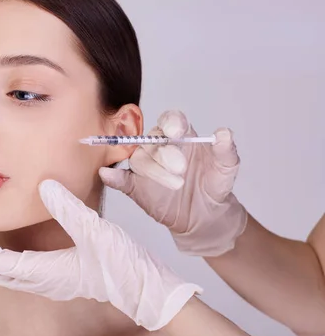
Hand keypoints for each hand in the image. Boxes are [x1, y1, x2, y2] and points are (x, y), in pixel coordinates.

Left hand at [0, 179, 201, 330]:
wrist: (148, 290)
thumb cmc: (126, 266)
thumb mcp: (95, 231)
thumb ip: (67, 208)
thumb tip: (44, 186)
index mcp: (47, 271)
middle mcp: (46, 281)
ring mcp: (55, 282)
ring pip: (10, 275)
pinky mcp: (65, 279)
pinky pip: (24, 273)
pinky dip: (9, 260)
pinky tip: (14, 246)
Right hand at [99, 110, 247, 256]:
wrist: (206, 215)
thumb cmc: (214, 185)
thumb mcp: (227, 168)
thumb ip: (226, 151)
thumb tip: (224, 133)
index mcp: (180, 135)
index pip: (169, 120)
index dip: (170, 123)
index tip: (176, 133)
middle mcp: (159, 146)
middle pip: (152, 140)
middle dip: (166, 153)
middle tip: (181, 169)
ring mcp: (145, 166)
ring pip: (139, 158)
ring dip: (154, 171)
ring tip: (176, 185)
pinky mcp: (135, 185)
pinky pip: (121, 178)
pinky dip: (113, 177)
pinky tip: (109, 176)